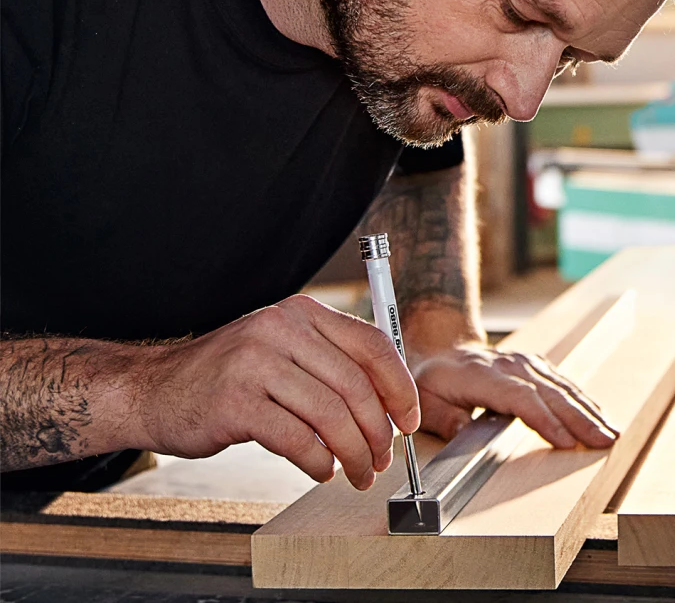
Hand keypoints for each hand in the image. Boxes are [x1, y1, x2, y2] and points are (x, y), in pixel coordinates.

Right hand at [135, 295, 419, 489]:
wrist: (154, 390)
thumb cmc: (228, 377)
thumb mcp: (282, 351)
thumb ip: (330, 364)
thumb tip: (390, 405)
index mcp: (302, 313)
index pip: (373, 344)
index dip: (401, 387)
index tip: (409, 420)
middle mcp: (281, 328)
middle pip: (356, 385)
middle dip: (378, 431)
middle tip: (382, 460)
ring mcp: (255, 362)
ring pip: (331, 415)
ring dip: (353, 453)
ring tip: (356, 473)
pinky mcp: (235, 402)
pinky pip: (297, 438)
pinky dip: (318, 461)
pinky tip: (321, 470)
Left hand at [410, 344, 617, 449]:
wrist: (442, 346)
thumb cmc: (432, 380)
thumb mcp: (423, 399)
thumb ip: (443, 418)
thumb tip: (465, 433)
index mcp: (481, 374)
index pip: (520, 397)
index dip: (544, 419)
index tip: (564, 440)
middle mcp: (509, 365)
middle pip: (549, 393)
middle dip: (579, 419)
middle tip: (603, 441)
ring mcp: (525, 363)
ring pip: (562, 387)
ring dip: (588, 411)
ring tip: (610, 433)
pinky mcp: (536, 366)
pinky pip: (564, 383)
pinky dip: (584, 400)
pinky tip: (599, 416)